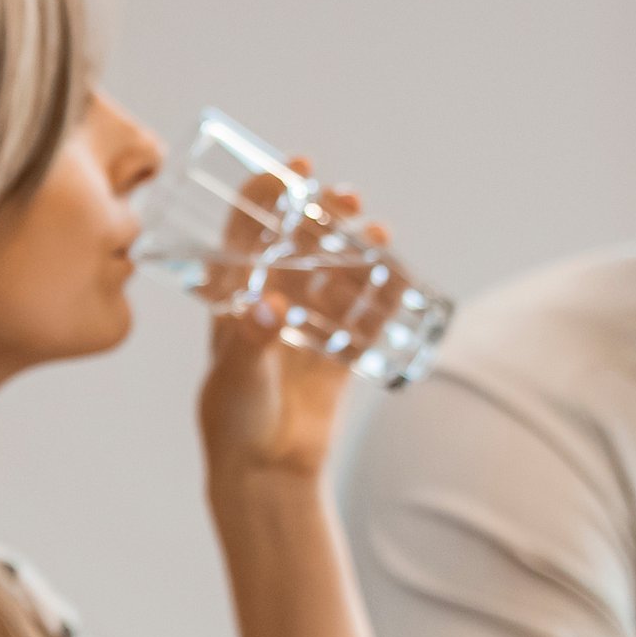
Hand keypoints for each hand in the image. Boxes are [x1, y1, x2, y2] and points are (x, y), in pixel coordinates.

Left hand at [190, 160, 375, 490]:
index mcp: (235, 296)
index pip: (248, 230)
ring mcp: (310, 322)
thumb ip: (248, 341)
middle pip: (301, 241)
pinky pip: (367, 313)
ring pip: (338, 270)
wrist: (265, 470)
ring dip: (358, 246)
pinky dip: (384, 293)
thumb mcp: (236, 374)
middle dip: (325, 212)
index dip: (269, 192)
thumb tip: (267, 308)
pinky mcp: (340, 349)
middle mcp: (273, 300)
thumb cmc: (234, 418)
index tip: (298, 166)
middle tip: (348, 197)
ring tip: (377, 233)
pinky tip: (401, 278)